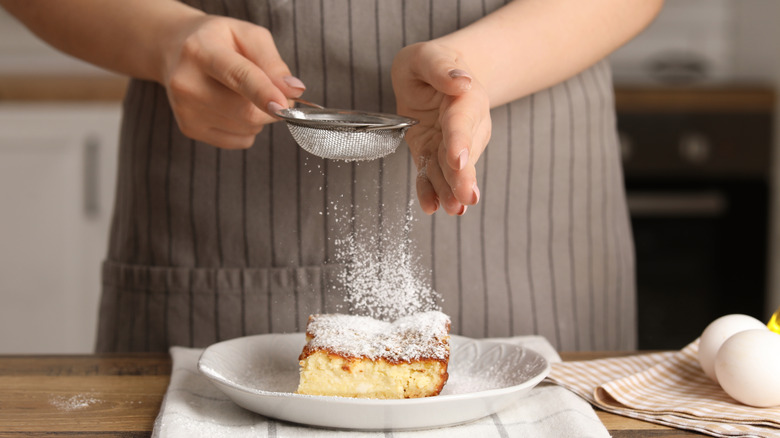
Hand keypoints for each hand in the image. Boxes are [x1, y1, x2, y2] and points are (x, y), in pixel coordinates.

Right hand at [162, 14, 303, 148]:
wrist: (175, 50)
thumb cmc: (219, 41)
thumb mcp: (248, 35)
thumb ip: (273, 62)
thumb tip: (293, 91)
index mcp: (201, 51)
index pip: (237, 76)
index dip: (263, 93)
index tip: (284, 106)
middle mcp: (187, 83)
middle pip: (247, 111)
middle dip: (273, 107)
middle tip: (274, 91)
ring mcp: (186, 110)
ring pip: (247, 128)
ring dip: (258, 115)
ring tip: (240, 92)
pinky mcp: (190, 129)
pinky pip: (240, 141)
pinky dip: (247, 128)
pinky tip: (231, 106)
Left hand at [391, 42, 490, 214]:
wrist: (437, 76)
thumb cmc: (432, 63)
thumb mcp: (428, 56)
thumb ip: (441, 68)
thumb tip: (461, 82)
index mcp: (466, 99)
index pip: (461, 122)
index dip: (459, 141)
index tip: (458, 159)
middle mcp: (465, 126)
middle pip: (463, 153)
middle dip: (463, 176)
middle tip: (466, 197)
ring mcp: (450, 145)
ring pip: (450, 170)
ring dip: (450, 191)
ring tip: (452, 210)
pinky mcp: (433, 155)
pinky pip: (433, 176)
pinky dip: (432, 192)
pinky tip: (431, 207)